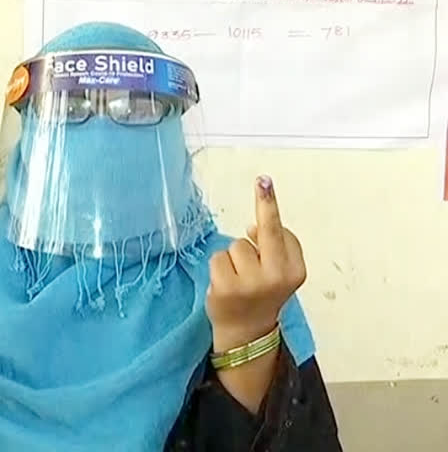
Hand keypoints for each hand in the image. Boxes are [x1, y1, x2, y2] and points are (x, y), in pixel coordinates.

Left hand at [206, 176, 306, 351]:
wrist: (247, 332)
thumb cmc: (262, 295)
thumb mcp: (280, 274)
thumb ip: (275, 249)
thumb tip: (252, 226)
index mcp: (294, 271)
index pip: (282, 232)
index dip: (269, 206)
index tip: (265, 181)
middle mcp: (277, 276)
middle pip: (265, 231)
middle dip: (266, 203)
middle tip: (263, 181)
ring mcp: (251, 283)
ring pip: (236, 246)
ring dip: (234, 258)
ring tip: (238, 278)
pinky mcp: (227, 288)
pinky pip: (218, 258)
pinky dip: (219, 268)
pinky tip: (226, 284)